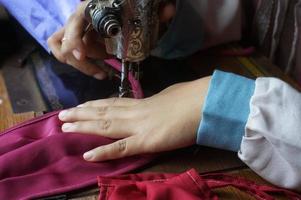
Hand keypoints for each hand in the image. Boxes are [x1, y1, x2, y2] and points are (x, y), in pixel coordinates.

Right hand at [47, 1, 175, 79]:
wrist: (127, 9)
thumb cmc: (132, 8)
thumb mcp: (143, 9)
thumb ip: (157, 10)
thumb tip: (169, 11)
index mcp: (92, 8)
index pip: (74, 20)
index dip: (73, 38)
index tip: (82, 55)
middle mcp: (80, 20)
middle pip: (61, 40)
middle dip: (77, 58)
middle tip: (98, 70)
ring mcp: (79, 33)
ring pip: (64, 52)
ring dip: (83, 65)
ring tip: (102, 73)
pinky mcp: (82, 44)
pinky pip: (74, 58)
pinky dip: (86, 67)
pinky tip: (102, 72)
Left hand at [58, 76, 210, 161]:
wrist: (203, 101)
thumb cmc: (191, 97)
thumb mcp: (171, 95)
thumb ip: (159, 100)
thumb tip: (157, 102)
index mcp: (142, 103)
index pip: (113, 103)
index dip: (95, 104)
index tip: (80, 105)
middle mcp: (135, 113)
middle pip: (103, 111)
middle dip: (81, 114)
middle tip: (61, 115)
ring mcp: (139, 127)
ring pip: (105, 125)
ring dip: (84, 126)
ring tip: (65, 127)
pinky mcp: (147, 141)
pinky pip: (122, 148)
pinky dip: (104, 151)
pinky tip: (88, 155)